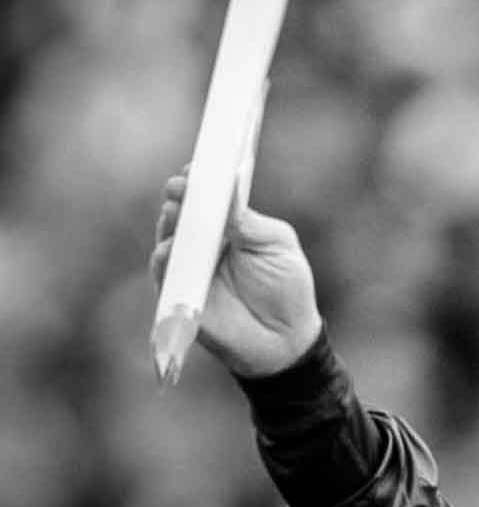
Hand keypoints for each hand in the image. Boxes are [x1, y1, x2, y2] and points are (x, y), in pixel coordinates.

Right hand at [150, 172, 323, 377]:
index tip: (197, 167)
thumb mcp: (277, 246)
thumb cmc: (287, 289)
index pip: (207, 196)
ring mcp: (189, 267)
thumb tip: (227, 190)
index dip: (200, 179)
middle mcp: (204, 242)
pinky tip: (170, 249)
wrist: (286, 340)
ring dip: (170, 223)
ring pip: (168, 237)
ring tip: (177, 212)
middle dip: (180, 196)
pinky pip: (164, 271)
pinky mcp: (179, 293)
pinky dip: (166, 258)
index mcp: (229, 226)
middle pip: (183, 211)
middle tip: (182, 186)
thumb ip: (249, 221)